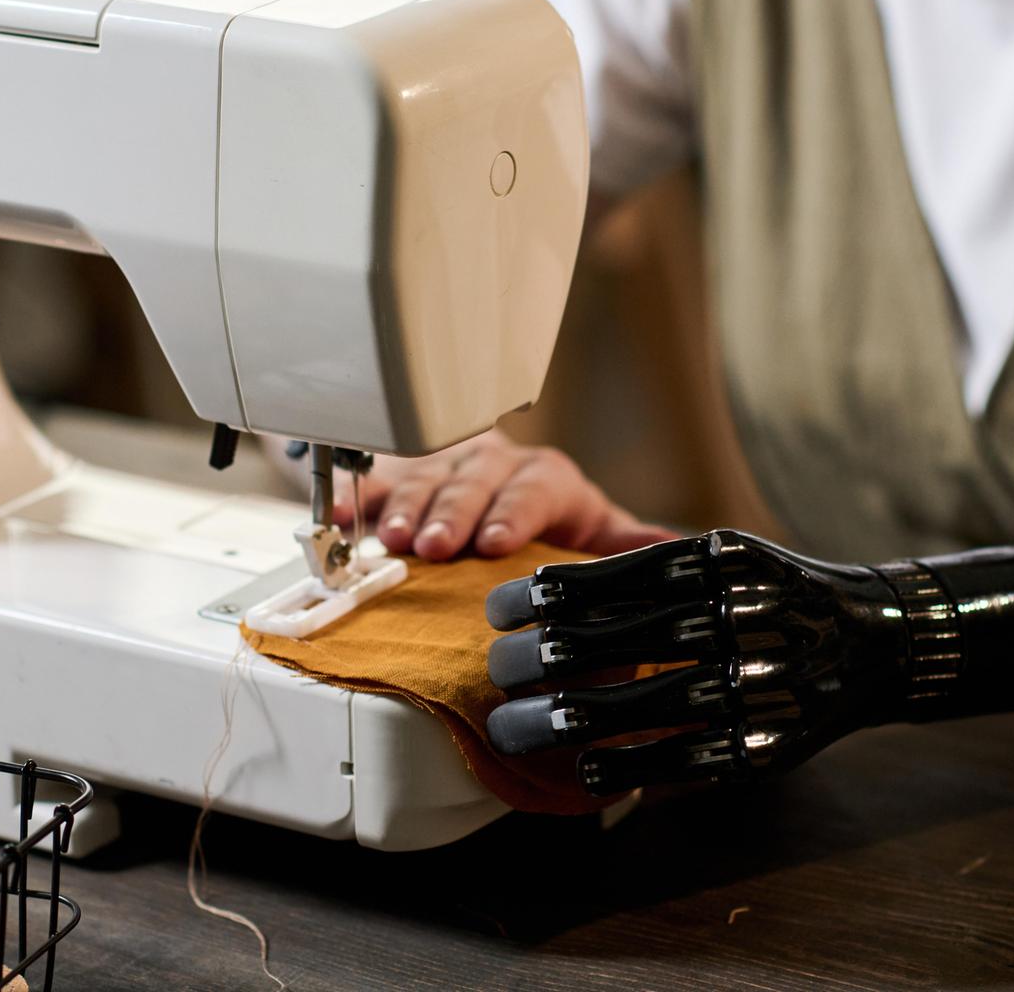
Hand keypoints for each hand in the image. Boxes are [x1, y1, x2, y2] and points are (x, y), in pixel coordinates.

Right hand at [272, 431, 676, 561]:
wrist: (498, 496)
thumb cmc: (549, 519)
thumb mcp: (592, 529)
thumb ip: (624, 542)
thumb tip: (675, 548)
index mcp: (546, 479)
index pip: (535, 486)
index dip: (513, 512)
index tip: (494, 543)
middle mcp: (496, 465)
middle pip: (475, 480)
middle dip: (453, 512)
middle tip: (433, 545)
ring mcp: (445, 468)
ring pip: (425, 476)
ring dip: (405, 506)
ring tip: (391, 538)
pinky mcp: (401, 476)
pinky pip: (376, 481)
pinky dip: (356, 498)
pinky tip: (338, 517)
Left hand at [480, 530, 922, 793]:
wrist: (874, 641)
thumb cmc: (771, 593)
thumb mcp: (722, 556)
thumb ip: (650, 567)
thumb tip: (541, 600)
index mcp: (721, 564)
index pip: (616, 577)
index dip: (545, 595)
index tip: (494, 608)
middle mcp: (742, 619)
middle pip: (619, 643)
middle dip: (542, 660)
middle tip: (494, 670)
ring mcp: (759, 685)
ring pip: (644, 707)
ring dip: (565, 721)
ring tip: (508, 728)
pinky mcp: (767, 744)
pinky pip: (682, 762)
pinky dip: (624, 768)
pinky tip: (581, 769)